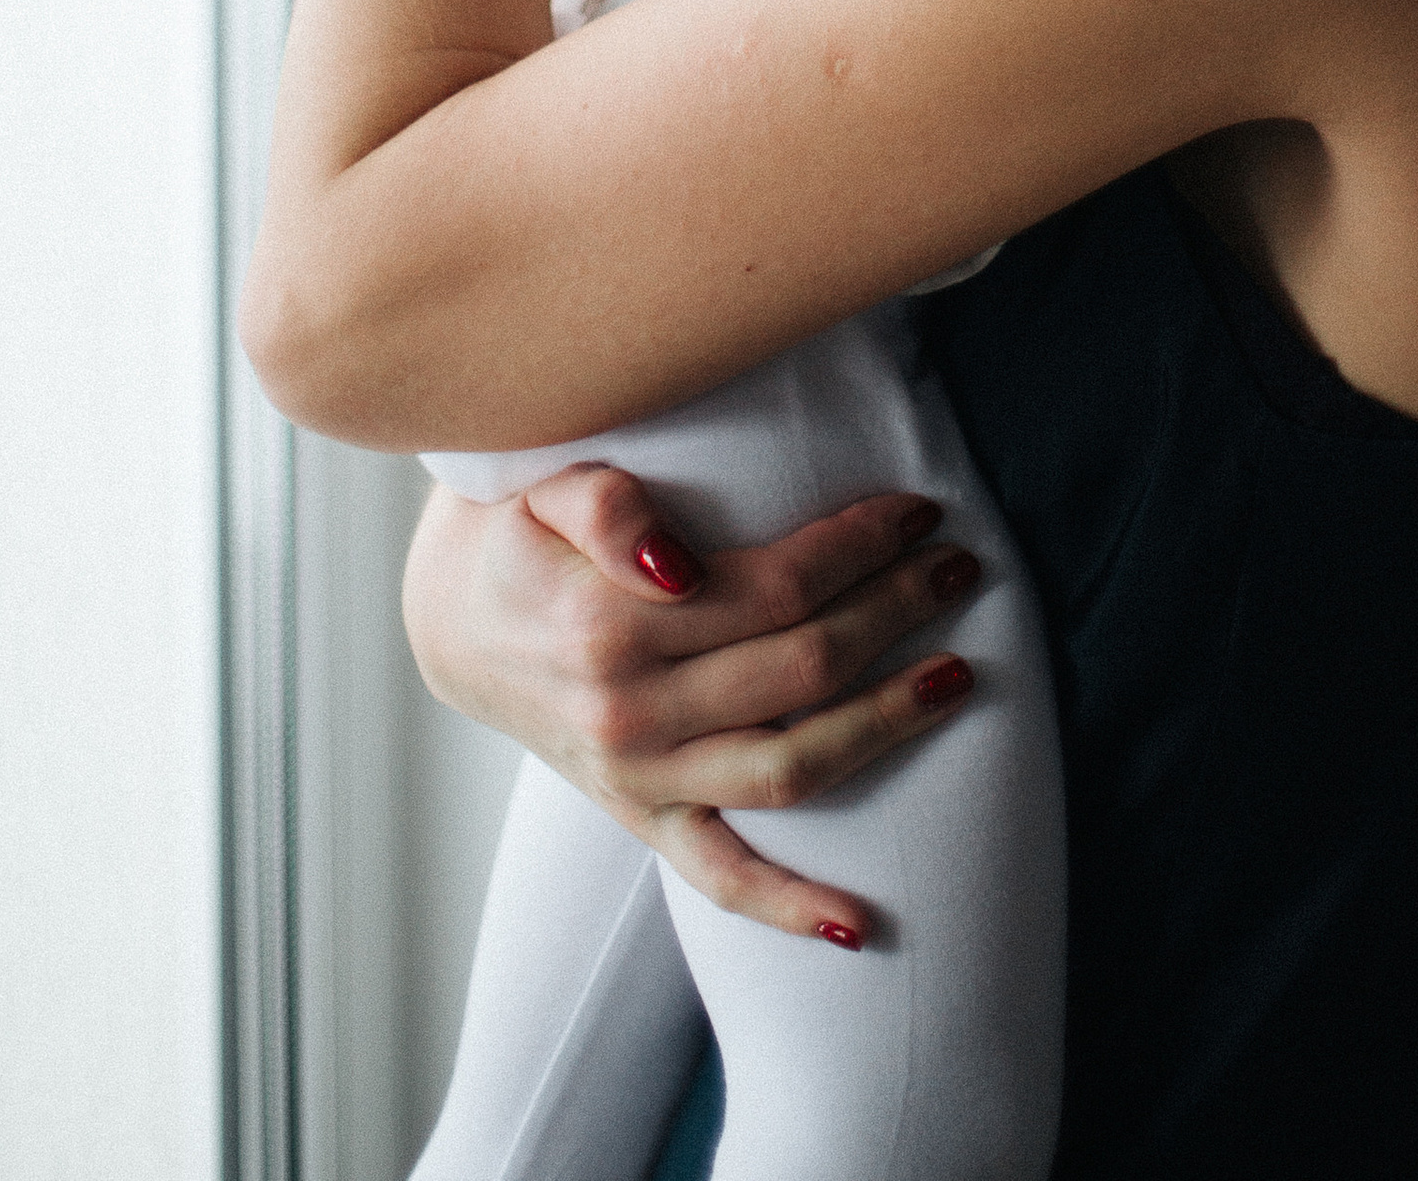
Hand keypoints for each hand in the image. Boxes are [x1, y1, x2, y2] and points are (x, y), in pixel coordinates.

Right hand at [403, 470, 985, 943]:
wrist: (456, 620)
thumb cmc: (518, 536)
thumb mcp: (540, 493)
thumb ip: (602, 507)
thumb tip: (674, 561)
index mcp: (610, 627)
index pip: (775, 587)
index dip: (859, 546)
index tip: (919, 511)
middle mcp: (630, 716)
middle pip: (801, 671)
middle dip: (895, 613)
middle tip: (960, 567)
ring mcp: (639, 781)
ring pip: (788, 770)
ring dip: (884, 727)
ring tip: (958, 677)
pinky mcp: (640, 820)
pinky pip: (721, 879)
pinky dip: (789, 908)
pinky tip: (862, 925)